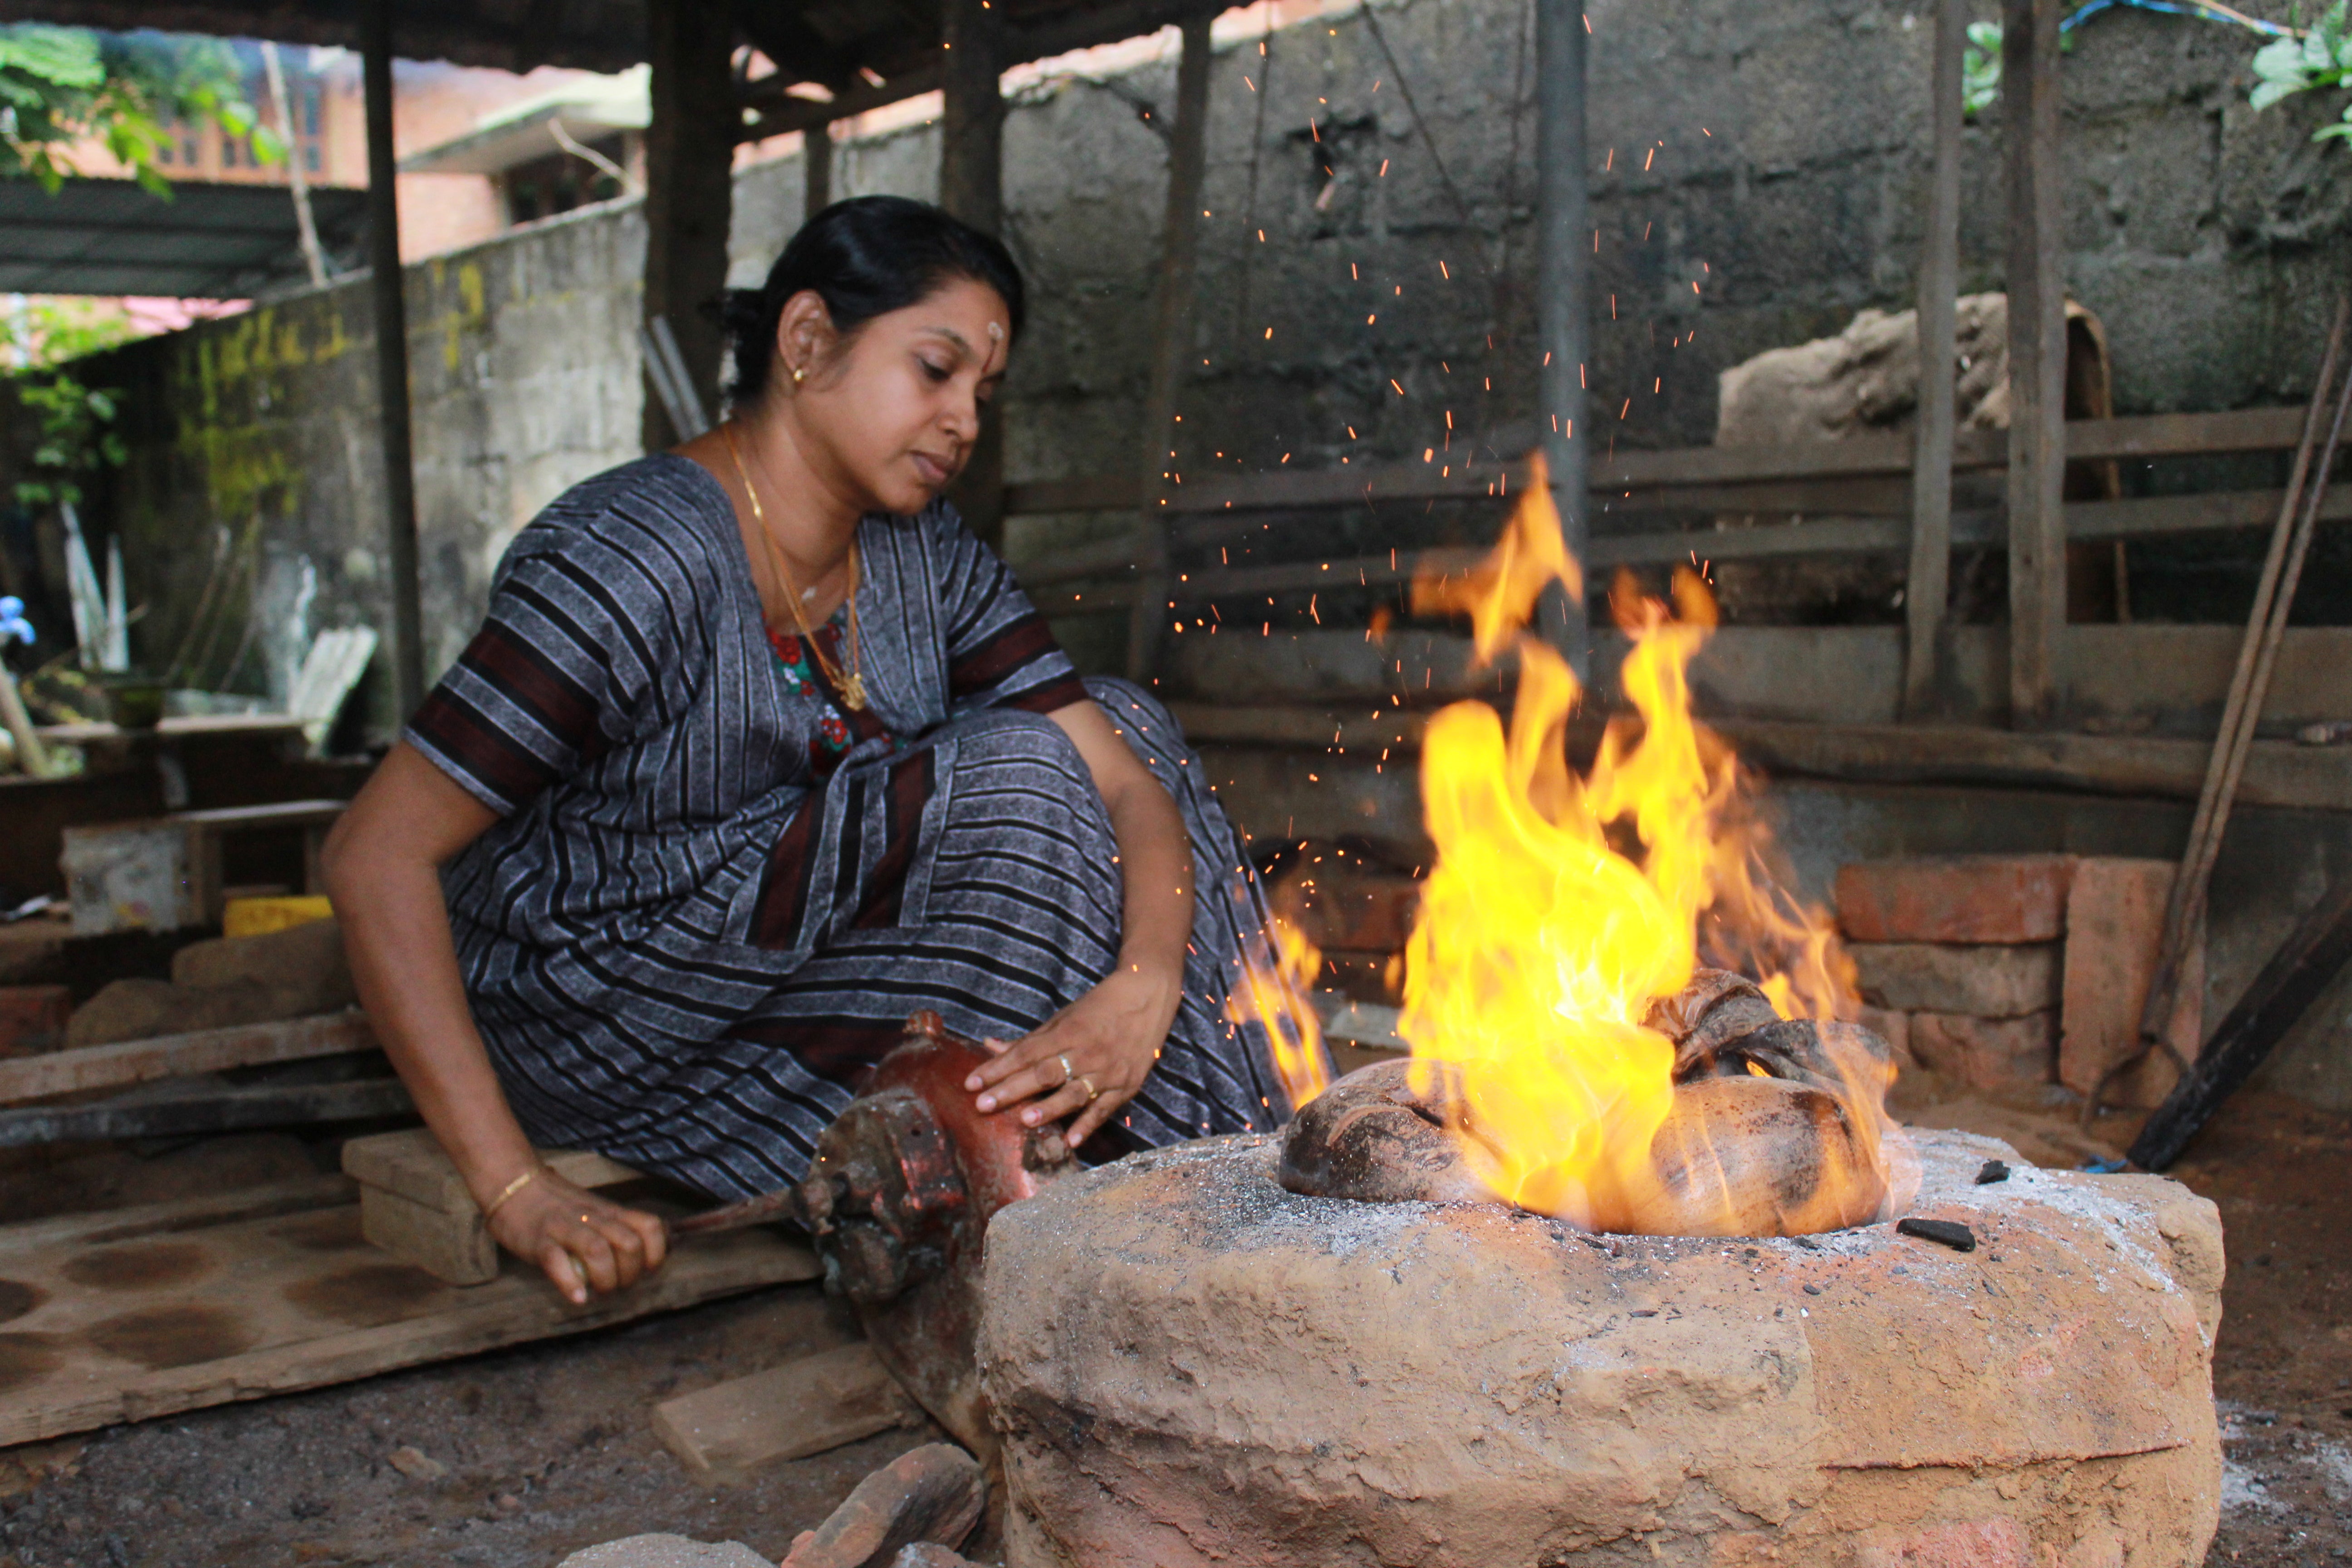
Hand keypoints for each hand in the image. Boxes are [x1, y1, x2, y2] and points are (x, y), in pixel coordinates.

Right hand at [483, 1167, 668, 1305]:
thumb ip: (621, 1228)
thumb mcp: (597, 1212)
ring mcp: (565, 1228)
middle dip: (630, 1274)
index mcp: (610, 1212)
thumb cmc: (559, 1206)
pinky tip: (578, 1297)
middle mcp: (593, 1218)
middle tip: (617, 1285)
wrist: (515, 1186)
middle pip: (628, 1244)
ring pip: (598, 1250)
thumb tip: (655, 1249)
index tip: (646, 1270)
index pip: (650, 1226)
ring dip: (605, 1280)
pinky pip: (557, 1261)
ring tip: (598, 1292)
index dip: (657, 1253)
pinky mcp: (538, 1241)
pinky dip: (570, 1283)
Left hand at [963, 965, 1179, 1147]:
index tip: (971, 1083)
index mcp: (1067, 1032)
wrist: (1148, 998)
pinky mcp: (1126, 1086)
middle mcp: (1086, 1052)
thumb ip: (1028, 1040)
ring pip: (1074, 1092)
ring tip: (1025, 1120)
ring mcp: (1107, 1071)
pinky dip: (1088, 1125)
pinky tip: (1071, 1141)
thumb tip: (989, 1047)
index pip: (1026, 1053)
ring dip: (1050, 1108)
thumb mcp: (1062, 1019)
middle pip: (1045, 1073)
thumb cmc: (1099, 1009)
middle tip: (983, 1105)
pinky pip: (1104, 1109)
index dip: (997, 1069)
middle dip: (1012, 1089)